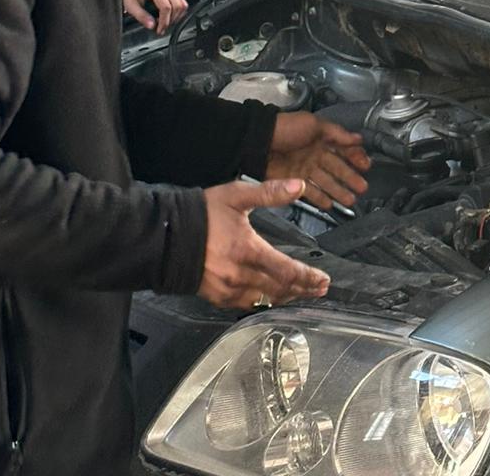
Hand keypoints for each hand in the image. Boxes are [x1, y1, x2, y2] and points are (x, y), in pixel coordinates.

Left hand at [122, 0, 188, 33]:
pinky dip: (178, 12)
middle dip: (171, 20)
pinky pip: (182, 2)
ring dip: (177, 16)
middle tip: (162, 27)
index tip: (159, 30)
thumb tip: (152, 26)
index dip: (164, 21)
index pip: (166, 6)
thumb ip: (141, 16)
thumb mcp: (130, 5)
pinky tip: (169, 16)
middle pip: (178, 5)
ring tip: (165, 22)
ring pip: (183, 4)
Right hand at [198, 178, 329, 308]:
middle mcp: (239, 275)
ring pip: (265, 299)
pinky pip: (246, 304)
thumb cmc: (202, 214)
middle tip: (320, 290)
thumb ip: (270, 192)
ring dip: (286, 297)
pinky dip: (264, 301)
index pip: (286, 271)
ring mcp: (227, 289)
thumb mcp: (237, 195)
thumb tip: (299, 186)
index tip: (323, 280)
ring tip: (302, 294)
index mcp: (247, 250)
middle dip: (303, 290)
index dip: (308, 278)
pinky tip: (272, 296)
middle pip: (280, 290)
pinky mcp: (217, 296)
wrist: (166, 235)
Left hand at [265, 112, 370, 209]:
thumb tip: (358, 138)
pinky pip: (310, 192)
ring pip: (326, 182)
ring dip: (338, 191)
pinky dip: (320, 199)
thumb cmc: (287, 128)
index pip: (343, 149)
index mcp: (321, 138)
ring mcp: (304, 168)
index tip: (366, 166)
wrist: (259, 141)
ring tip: (350, 200)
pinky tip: (330, 205)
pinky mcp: (293, 181)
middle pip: (337, 168)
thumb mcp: (314, 125)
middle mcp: (315, 154)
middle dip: (350, 178)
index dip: (355, 157)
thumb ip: (337, 134)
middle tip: (363, 188)